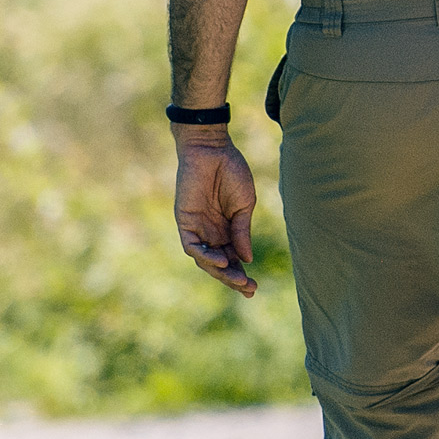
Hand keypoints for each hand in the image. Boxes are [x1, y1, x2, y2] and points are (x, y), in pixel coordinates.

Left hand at [173, 131, 259, 297]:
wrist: (213, 149)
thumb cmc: (231, 172)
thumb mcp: (243, 205)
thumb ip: (242, 231)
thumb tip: (247, 259)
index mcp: (226, 229)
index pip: (232, 259)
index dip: (241, 275)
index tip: (253, 288)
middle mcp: (210, 233)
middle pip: (219, 264)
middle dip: (233, 279)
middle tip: (249, 289)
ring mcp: (196, 228)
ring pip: (204, 260)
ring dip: (220, 272)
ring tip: (237, 279)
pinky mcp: (184, 221)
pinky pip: (191, 246)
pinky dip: (205, 256)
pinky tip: (221, 262)